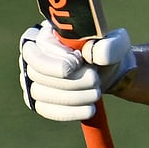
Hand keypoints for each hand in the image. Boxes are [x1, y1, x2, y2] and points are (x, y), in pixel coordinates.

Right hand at [18, 21, 134, 120]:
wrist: (107, 70)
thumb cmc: (107, 52)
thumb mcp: (116, 43)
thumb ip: (110, 46)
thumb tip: (95, 55)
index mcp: (45, 35)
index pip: (35, 51)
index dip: (57, 62)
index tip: (81, 63)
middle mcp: (32, 56)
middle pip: (37, 74)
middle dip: (70, 81)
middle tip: (95, 80)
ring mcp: (32, 78)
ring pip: (40, 93)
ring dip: (73, 97)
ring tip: (96, 93)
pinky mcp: (40, 99)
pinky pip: (45, 109)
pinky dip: (69, 112)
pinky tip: (89, 110)